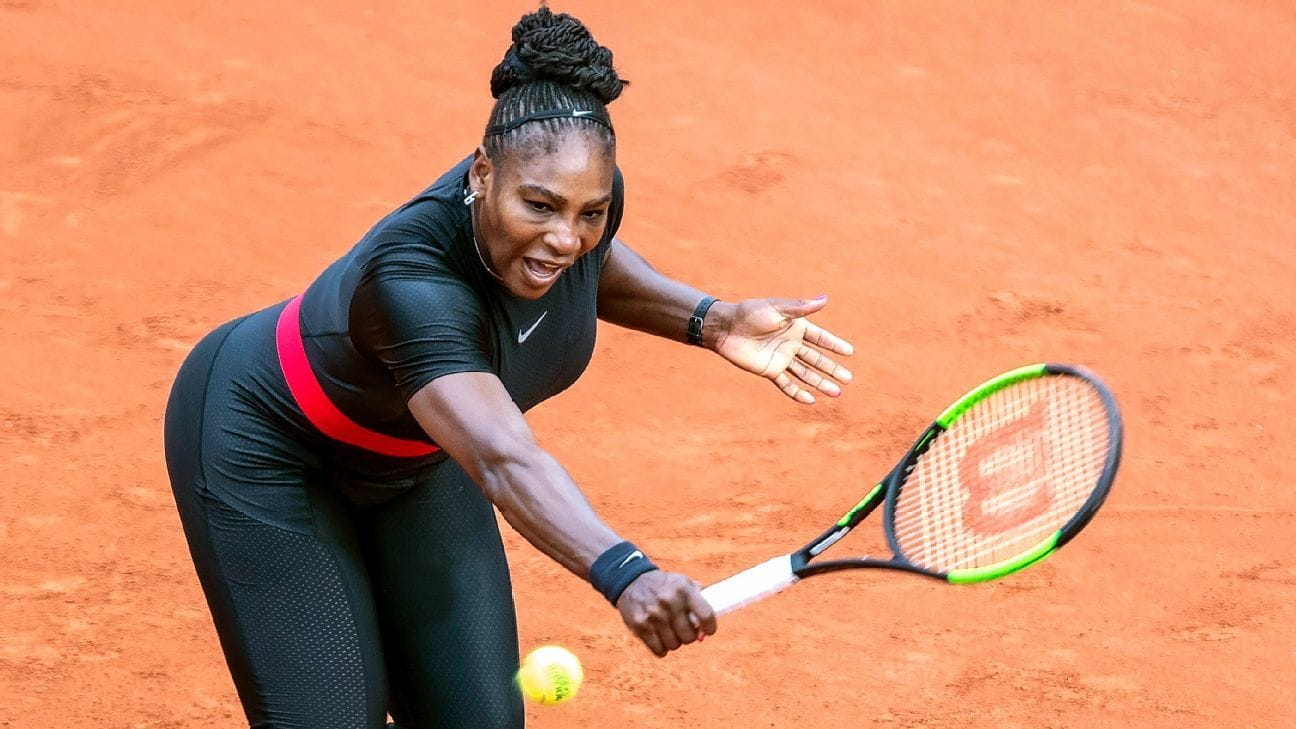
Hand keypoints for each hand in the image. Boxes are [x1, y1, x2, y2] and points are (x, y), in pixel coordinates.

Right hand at [616, 571, 716, 656]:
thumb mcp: (683, 583)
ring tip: (669, 630)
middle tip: (683, 629)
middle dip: (689, 636)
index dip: (710, 627)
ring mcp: (653, 614)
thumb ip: (700, 602)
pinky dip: (661, 648)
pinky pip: (659, 650)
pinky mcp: (640, 625)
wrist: (631, 581)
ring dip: (674, 641)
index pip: (706, 615)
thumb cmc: (664, 586)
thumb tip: (706, 631)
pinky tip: (659, 637)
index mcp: (683, 589)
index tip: (708, 630)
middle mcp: (669, 601)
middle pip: (689, 636)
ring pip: (674, 645)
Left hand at [711, 295, 853, 403]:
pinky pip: (786, 384)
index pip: (820, 338)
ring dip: (821, 383)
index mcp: (795, 326)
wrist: (726, 328)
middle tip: (848, 379)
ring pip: (806, 374)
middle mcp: (791, 343)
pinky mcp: (770, 370)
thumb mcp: (778, 308)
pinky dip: (797, 393)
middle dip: (832, 369)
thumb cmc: (750, 313)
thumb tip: (825, 299)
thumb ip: (801, 307)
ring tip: (837, 393)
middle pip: (816, 359)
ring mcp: (781, 358)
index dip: (834, 345)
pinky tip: (811, 400)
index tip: (850, 352)